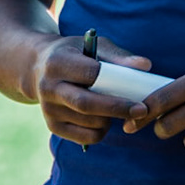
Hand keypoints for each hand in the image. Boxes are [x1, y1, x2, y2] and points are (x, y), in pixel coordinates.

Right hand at [30, 35, 151, 147]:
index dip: (115, 84)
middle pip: (86, 104)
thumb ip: (119, 56)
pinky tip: (104, 118)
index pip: (90, 74)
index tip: (139, 94)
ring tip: (120, 108)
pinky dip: (102, 131)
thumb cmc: (76, 54)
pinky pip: (85, 137)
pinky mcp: (52, 126)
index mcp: (58, 61)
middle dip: (117, 109)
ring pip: (89, 122)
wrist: (39, 67)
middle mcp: (48, 87)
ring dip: (111, 119)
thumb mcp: (94, 46)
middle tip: (142, 111)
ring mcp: (48, 109)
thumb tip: (145, 66)